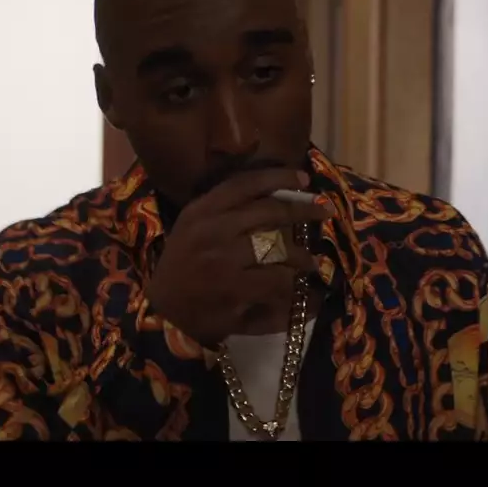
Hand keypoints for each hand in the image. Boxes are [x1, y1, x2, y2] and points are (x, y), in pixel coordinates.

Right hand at [148, 168, 334, 346]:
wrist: (163, 308)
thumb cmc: (183, 265)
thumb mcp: (194, 227)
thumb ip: (226, 209)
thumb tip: (276, 194)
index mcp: (201, 211)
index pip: (244, 183)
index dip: (278, 177)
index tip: (303, 178)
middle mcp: (212, 230)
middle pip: (269, 212)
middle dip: (302, 210)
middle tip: (324, 211)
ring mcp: (223, 261)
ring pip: (278, 249)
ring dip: (301, 256)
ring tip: (311, 262)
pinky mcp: (234, 289)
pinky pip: (277, 282)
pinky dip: (296, 286)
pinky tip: (305, 291)